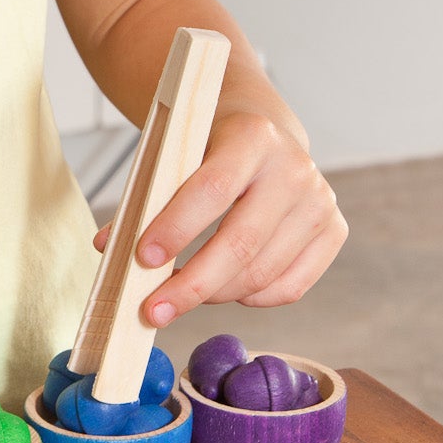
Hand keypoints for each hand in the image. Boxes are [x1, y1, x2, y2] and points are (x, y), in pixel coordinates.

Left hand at [92, 110, 347, 325]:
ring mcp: (320, 201)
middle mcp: (295, 168)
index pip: (213, 190)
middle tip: (151, 310)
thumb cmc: (205, 146)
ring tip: (179, 297)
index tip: (142, 259)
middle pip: (240, 243)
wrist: (261, 132)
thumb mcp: (175, 153)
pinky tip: (225, 289)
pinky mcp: (334, 230)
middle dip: (191, 284)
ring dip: (214, 294)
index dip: (176, 228)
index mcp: (252, 135)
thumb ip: (145, 196)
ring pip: (262, 273)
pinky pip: (290, 287)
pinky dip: (250, 297)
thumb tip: (108, 248)